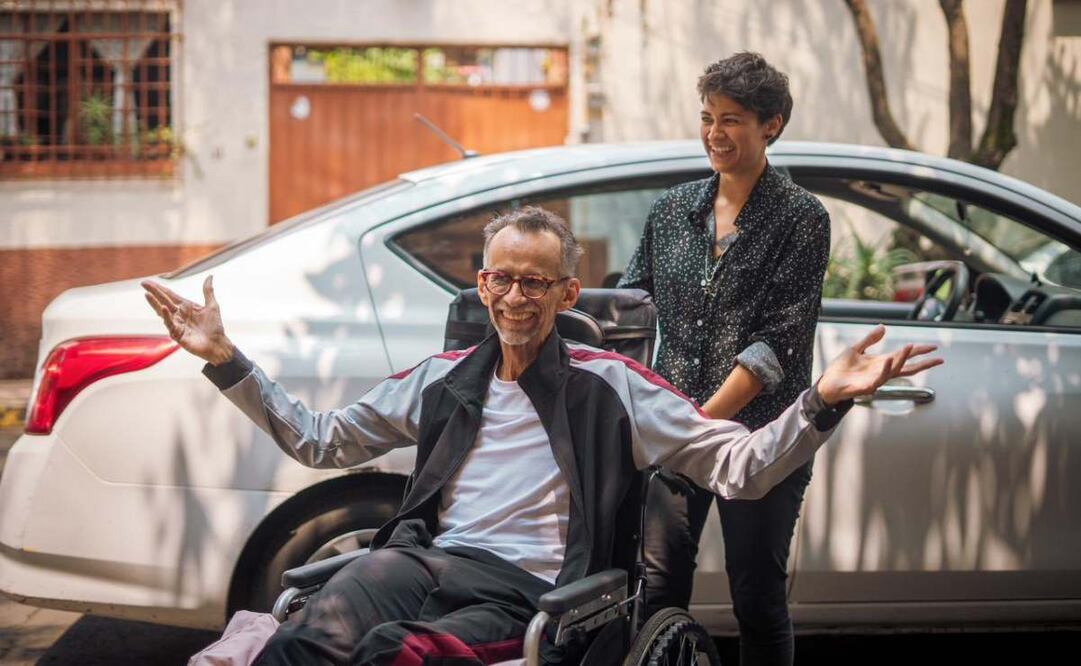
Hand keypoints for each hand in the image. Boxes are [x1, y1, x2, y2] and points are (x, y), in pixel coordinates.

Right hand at [142, 276, 234, 364]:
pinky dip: (166, 316)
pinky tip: (163, 308)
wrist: (217, 344)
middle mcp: (179, 314)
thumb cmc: (215, 327)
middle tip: (143, 284)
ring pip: (162, 312)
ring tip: (147, 295)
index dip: (159, 288)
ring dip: (155, 303)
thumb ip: (208, 291)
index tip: (147, 282)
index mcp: (186, 306)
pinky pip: (170, 324)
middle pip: (163, 301)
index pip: (169, 295)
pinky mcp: (177, 334)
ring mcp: (177, 324)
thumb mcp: (212, 306)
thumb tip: (209, 276)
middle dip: (154, 292)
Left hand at [816, 325, 942, 405]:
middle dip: (923, 362)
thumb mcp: (856, 349)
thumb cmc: (841, 370)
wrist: (827, 384)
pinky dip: (884, 369)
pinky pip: (878, 378)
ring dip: (903, 358)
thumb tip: (883, 327)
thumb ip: (870, 339)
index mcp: (881, 363)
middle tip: (938, 358)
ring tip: (911, 346)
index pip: (904, 357)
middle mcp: (882, 372)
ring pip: (894, 370)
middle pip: (907, 367)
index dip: (919, 351)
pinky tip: (889, 360)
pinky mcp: (866, 387)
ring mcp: (875, 380)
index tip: (933, 347)